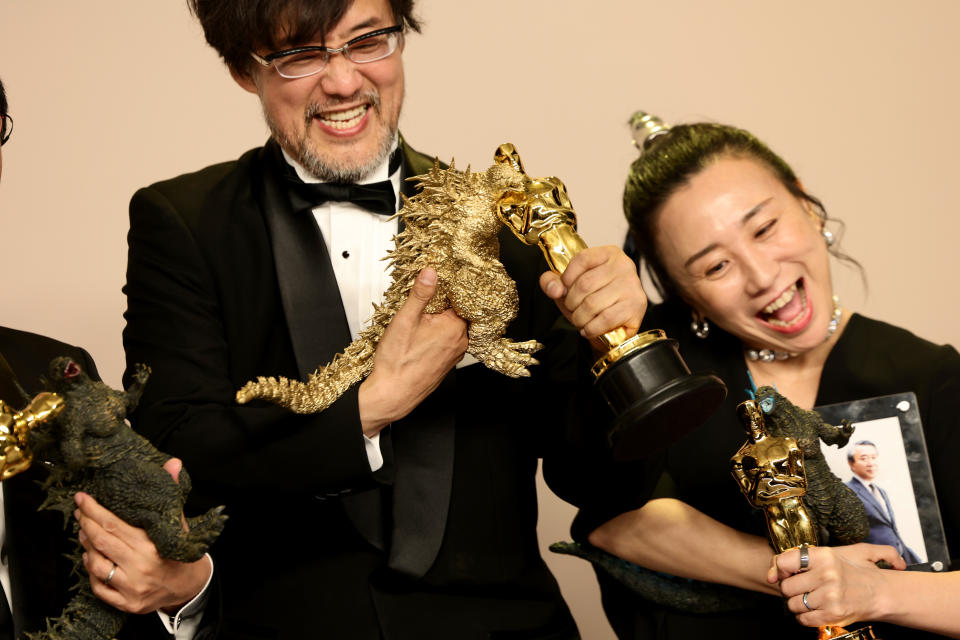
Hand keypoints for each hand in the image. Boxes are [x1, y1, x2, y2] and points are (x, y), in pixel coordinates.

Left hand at [75, 458, 211, 613]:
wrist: (190, 586)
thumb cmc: (180, 551)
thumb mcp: (179, 522)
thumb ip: (173, 493)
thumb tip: (173, 463)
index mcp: (152, 545)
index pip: (113, 524)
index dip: (94, 510)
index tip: (82, 498)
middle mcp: (140, 567)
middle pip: (101, 542)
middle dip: (85, 524)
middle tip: (79, 511)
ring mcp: (132, 587)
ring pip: (96, 564)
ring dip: (86, 546)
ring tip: (84, 532)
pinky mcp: (127, 603)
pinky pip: (99, 587)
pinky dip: (91, 572)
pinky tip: (91, 557)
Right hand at [359, 268, 467, 434]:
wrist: (392, 394)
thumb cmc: (398, 362)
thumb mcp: (406, 319)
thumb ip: (420, 294)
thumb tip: (431, 273)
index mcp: (455, 327)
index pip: (458, 297)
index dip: (444, 289)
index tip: (432, 284)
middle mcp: (460, 341)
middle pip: (454, 312)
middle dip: (438, 305)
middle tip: (419, 305)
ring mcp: (454, 353)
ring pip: (448, 327)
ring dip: (435, 321)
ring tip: (416, 323)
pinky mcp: (446, 362)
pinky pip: (444, 341)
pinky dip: (434, 335)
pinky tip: (418, 338)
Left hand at [539, 246, 645, 341]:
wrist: (614, 325)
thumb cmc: (591, 300)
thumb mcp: (568, 287)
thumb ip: (552, 282)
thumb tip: (554, 289)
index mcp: (608, 253)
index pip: (582, 259)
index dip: (567, 277)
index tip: (564, 290)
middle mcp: (624, 265)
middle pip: (585, 284)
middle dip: (571, 303)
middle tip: (572, 310)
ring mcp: (632, 285)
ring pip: (593, 304)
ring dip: (579, 318)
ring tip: (580, 321)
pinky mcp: (637, 306)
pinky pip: (606, 319)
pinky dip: (591, 328)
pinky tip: (588, 329)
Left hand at [767, 543, 904, 626]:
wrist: (882, 593)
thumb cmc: (855, 570)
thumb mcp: (832, 551)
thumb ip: (796, 555)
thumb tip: (771, 572)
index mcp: (824, 555)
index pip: (783, 562)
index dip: (780, 570)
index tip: (786, 574)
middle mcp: (826, 575)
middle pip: (786, 587)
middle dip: (790, 589)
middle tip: (803, 587)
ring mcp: (830, 596)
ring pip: (793, 604)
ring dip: (798, 604)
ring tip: (812, 598)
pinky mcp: (834, 615)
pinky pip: (803, 620)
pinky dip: (806, 617)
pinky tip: (816, 609)